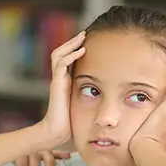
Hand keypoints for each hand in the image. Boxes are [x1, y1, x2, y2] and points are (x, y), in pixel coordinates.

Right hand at [40, 31, 85, 146]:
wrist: (57, 132)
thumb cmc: (71, 122)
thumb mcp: (83, 105)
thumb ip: (91, 97)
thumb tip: (109, 96)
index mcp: (64, 81)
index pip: (66, 59)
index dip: (74, 49)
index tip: (87, 42)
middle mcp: (59, 79)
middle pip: (60, 52)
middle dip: (72, 42)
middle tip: (84, 33)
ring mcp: (56, 80)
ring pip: (59, 54)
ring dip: (71, 44)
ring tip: (82, 37)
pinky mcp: (57, 84)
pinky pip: (61, 64)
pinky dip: (71, 56)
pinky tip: (82, 51)